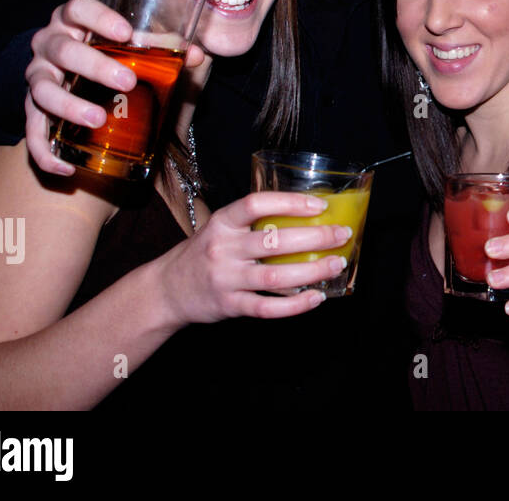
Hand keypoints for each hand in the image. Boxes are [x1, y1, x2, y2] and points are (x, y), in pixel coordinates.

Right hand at [25, 0, 206, 175]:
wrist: (74, 76)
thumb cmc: (111, 53)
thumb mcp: (135, 46)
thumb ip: (164, 48)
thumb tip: (196, 55)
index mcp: (74, 21)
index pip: (79, 8)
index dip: (99, 17)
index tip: (126, 32)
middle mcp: (50, 45)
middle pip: (64, 50)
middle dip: (94, 66)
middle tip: (127, 81)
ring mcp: (38, 77)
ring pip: (42, 89)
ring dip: (68, 105)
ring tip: (97, 119)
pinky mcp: (31, 109)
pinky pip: (31, 132)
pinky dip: (44, 151)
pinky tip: (66, 166)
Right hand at [156, 191, 351, 325]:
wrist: (166, 290)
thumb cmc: (204, 254)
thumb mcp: (220, 229)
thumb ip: (252, 223)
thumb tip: (306, 216)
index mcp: (222, 223)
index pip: (255, 204)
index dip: (290, 202)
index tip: (319, 204)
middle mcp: (223, 249)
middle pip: (274, 241)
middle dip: (315, 237)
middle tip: (342, 234)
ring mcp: (226, 279)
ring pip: (276, 277)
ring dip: (313, 271)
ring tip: (336, 264)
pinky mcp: (230, 306)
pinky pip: (268, 307)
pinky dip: (296, 305)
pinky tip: (317, 297)